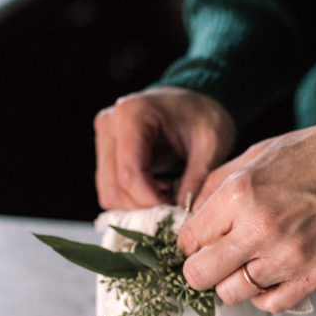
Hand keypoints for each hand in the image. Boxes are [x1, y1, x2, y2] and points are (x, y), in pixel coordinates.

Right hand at [93, 86, 235, 209]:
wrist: (195, 100)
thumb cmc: (204, 116)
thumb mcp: (211, 145)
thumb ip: (197, 180)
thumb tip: (184, 215)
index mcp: (132, 114)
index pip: (129, 173)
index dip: (150, 201)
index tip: (176, 211)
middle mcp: (109, 125)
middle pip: (114, 187)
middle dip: (145, 207)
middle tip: (176, 209)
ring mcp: (104, 139)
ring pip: (109, 193)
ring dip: (139, 206)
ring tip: (170, 197)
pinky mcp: (106, 153)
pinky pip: (112, 189)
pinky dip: (135, 200)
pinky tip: (160, 191)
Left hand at [177, 124, 315, 312]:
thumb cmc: (311, 158)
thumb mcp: (254, 156)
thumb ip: (216, 187)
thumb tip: (191, 219)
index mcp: (239, 194)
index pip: (188, 240)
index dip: (191, 242)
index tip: (203, 240)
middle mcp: (260, 229)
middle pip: (201, 276)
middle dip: (202, 269)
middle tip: (216, 259)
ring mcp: (288, 257)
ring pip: (232, 294)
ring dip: (234, 282)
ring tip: (249, 263)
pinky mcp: (314, 276)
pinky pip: (270, 305)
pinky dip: (264, 295)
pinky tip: (271, 275)